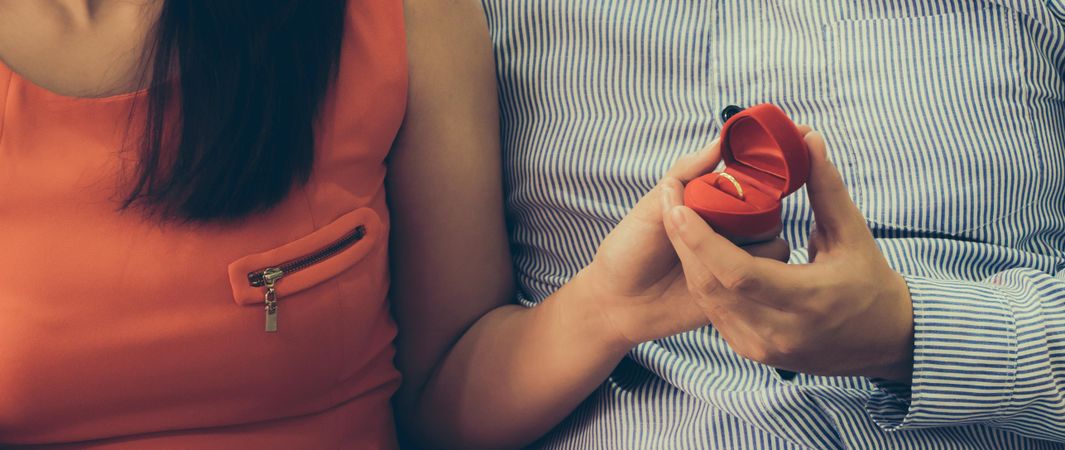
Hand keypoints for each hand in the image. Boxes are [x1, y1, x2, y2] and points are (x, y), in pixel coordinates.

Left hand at [576, 139, 790, 350]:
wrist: (618, 304)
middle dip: (754, 217)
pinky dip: (751, 277)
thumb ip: (685, 175)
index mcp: (710, 205)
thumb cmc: (629, 249)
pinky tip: (722, 278)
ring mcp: (735, 262)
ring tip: (712, 255)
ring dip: (750, 248)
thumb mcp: (651, 207)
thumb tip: (720, 142)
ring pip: (771, 245)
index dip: (753, 181)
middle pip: (766, 215)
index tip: (751, 180)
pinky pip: (764, 282)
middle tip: (722, 227)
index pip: (748, 185)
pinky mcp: (738, 293)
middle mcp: (728, 231)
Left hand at [661, 130, 914, 381]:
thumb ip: (826, 187)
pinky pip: (716, 313)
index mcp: (808, 299)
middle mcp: (780, 331)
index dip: (704, 241)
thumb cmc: (870, 284)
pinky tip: (700, 253)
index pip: (740, 273)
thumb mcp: (853, 234)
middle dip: (687, 244)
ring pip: (708, 300)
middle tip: (673, 205)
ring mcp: (763, 347)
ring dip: (691, 260)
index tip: (680, 208)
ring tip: (680, 223)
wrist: (883, 343)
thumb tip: (807, 138)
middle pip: (714, 286)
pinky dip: (705, 281)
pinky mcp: (753, 352)